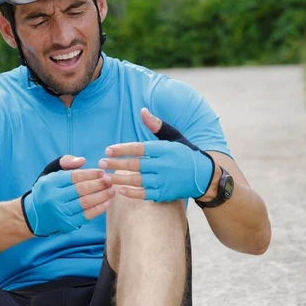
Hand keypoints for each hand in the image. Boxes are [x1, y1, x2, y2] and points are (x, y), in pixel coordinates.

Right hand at [22, 155, 113, 236]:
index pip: (74, 176)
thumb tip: (82, 160)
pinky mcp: (66, 224)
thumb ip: (66, 163)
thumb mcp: (50, 172)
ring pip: (85, 203)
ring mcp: (60, 213)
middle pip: (81, 189)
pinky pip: (86, 216)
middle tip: (110, 180)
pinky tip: (106, 203)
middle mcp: (53, 198)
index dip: (90, 173)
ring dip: (101, 196)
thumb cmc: (47, 190)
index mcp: (50, 183)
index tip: (102, 171)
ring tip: (111, 191)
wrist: (34, 215)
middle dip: (99, 184)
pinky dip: (98, 210)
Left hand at [99, 109, 214, 201]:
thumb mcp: (174, 136)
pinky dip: (133, 193)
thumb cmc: (185, 153)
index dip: (122, 149)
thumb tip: (142, 111)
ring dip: (120, 179)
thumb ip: (156, 126)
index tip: (107, 150)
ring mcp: (165, 180)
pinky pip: (146, 194)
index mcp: (165, 149)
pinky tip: (119, 190)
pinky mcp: (166, 193)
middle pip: (136, 164)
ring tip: (105, 177)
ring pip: (138, 180)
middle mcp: (165, 165)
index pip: (139, 148)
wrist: (205, 176)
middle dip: (116, 164)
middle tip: (101, 164)